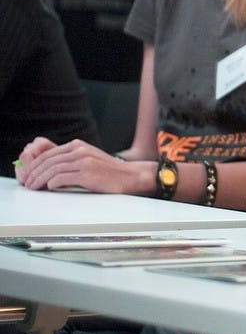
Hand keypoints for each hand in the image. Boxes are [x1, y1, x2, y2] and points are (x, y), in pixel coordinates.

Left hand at [16, 138, 133, 192]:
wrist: (130, 176)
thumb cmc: (109, 171)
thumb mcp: (89, 159)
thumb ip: (71, 160)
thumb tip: (49, 170)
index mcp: (78, 145)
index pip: (49, 153)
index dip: (35, 164)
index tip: (28, 174)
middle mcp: (80, 150)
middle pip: (48, 161)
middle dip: (34, 173)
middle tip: (28, 183)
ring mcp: (84, 161)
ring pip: (53, 170)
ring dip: (40, 180)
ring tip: (35, 187)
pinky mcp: (87, 173)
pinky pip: (62, 178)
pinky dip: (52, 183)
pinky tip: (50, 188)